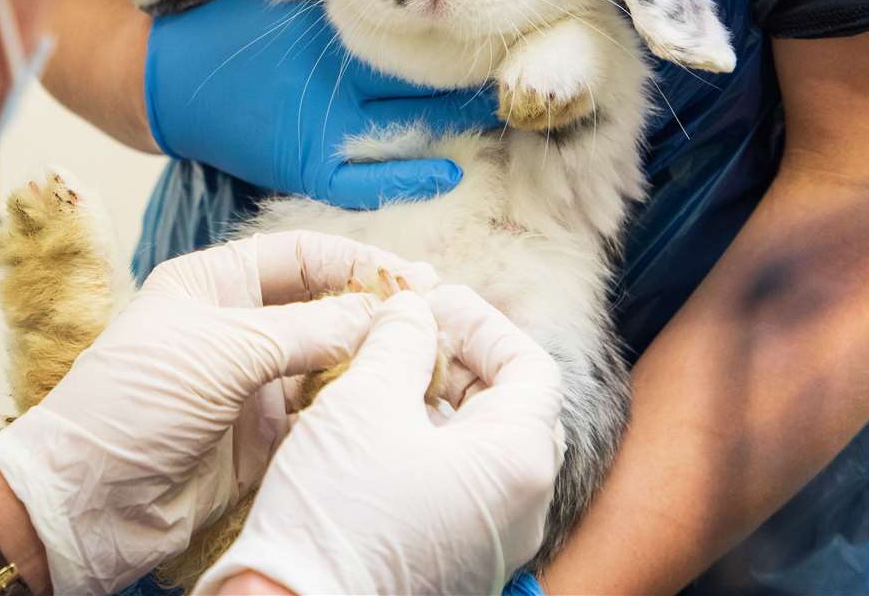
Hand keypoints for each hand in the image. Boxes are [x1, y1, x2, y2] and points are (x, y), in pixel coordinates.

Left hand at [0, 230, 440, 595]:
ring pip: (326, 364)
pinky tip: (391, 406)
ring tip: (425, 363)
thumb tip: (379, 313)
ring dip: (369, 362)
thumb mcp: (223, 351)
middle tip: (433, 320)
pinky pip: (319, 415)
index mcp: (211, 286)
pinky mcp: (260, 439)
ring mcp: (249, 385)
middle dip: (371, 312)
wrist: (89, 501)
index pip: (298, 257)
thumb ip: (307, 330)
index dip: (355, 262)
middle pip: (320, 308)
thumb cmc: (132, 404)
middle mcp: (235, 329)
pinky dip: (353, 409)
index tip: (410, 277)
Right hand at [145, 0, 498, 208]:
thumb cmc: (220, 19)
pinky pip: (364, 181)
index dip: (463, 26)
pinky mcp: (303, 166)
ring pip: (406, 126)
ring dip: (457, 118)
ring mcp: (321, 130)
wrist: (157, 74)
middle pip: (424, 77)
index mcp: (328, 29)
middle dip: (474, 71)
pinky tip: (452, 169)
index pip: (414, 29)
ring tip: (507, 106)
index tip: (508, 15)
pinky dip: (409, 177)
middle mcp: (333, 81)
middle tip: (528, 61)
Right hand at [197, 286, 565, 595]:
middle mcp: (522, 508)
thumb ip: (400, 340)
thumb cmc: (338, 510)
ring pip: (482, 450)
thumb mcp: (365, 401)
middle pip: (511, 408)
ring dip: (439, 403)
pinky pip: (460, 490)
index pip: (530, 366)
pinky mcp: (458, 564)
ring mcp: (492, 543)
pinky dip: (429, 448)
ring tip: (383, 376)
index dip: (481, 323)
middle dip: (461, 361)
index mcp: (517, 462)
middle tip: (409, 334)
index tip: (432, 303)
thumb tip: (413, 310)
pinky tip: (376, 432)